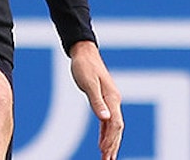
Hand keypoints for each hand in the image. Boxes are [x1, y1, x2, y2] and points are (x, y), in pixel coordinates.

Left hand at [69, 40, 123, 159]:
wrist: (84, 51)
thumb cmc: (84, 65)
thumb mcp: (87, 82)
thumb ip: (96, 101)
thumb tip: (104, 119)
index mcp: (112, 97)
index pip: (115, 123)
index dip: (111, 139)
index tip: (104, 152)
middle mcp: (114, 100)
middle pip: (117, 128)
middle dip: (113, 145)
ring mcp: (110, 100)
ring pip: (113, 125)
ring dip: (111, 142)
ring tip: (107, 157)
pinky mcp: (104, 98)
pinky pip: (107, 120)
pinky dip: (106, 132)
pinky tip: (102, 142)